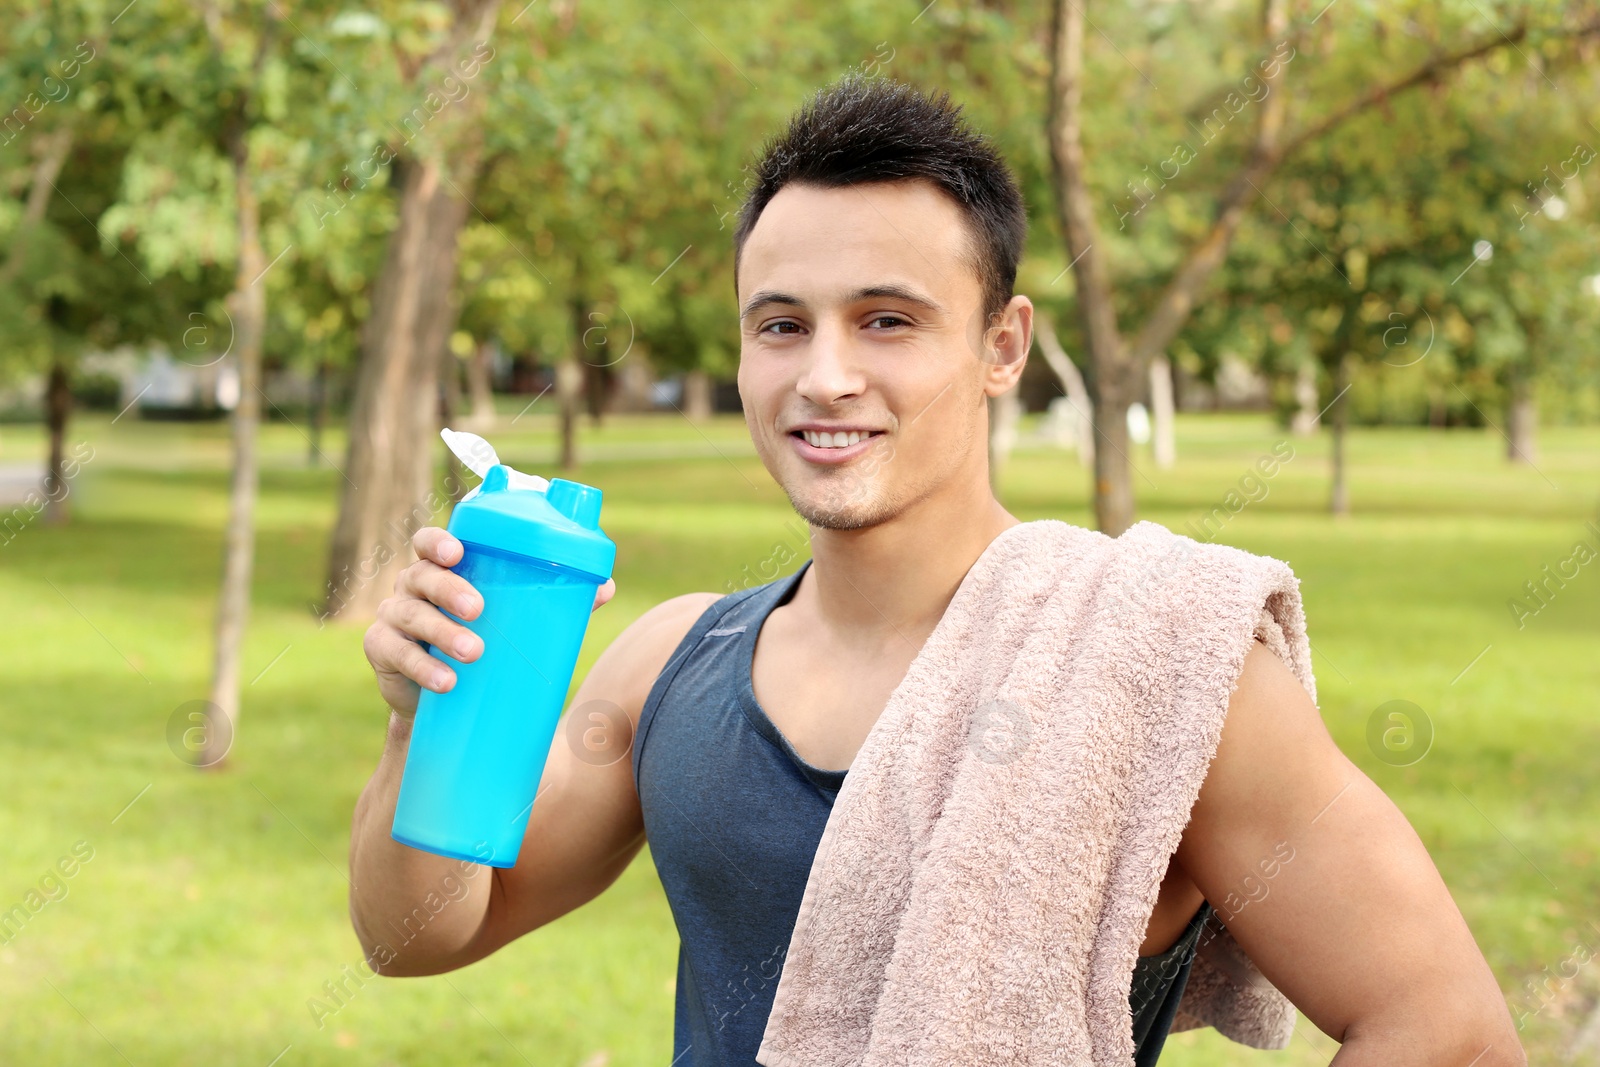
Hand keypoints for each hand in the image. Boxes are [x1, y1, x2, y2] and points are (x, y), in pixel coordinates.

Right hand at [364, 526, 615, 716]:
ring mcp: (393, 617)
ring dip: (442, 633)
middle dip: (449, 590)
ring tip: (474, 653)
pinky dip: (422, 668)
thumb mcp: (514, 614)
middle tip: (479, 609)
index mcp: (443, 567)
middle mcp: (413, 585)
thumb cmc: (486, 636)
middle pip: (421, 576)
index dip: (438, 541)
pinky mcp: (383, 651)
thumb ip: (555, 597)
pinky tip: (446, 681)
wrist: (446, 696)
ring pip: (411, 615)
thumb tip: (605, 587)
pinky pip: (396, 654)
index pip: (430, 542)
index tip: (457, 551)